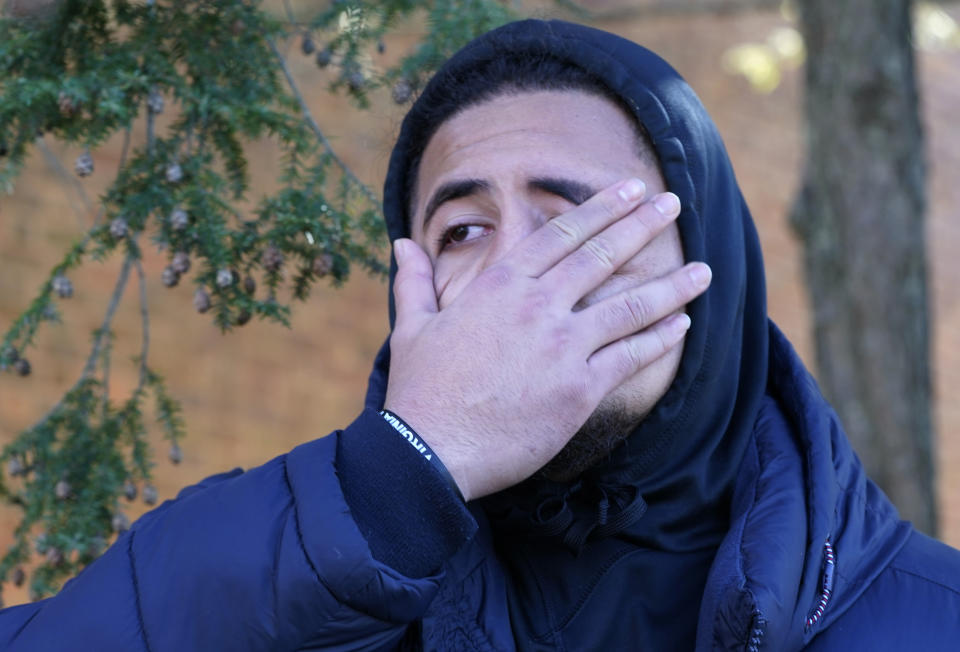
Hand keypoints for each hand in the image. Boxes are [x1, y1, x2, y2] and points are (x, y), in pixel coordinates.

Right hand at [383, 178, 710, 500]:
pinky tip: (682, 325)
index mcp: (500, 286)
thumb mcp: (413, 327)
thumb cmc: (421, 390)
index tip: (630, 188)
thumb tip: (401, 244)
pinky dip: (660, 339)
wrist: (431, 449)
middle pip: (601, 256)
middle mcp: (538, 307)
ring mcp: (563, 347)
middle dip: (642, 225)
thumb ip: (415, 281)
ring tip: (703, 269)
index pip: (561, 235)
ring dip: (670, 285)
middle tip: (673, 204)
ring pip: (628, 305)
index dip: (601, 208)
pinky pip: (631, 357)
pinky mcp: (580, 389)